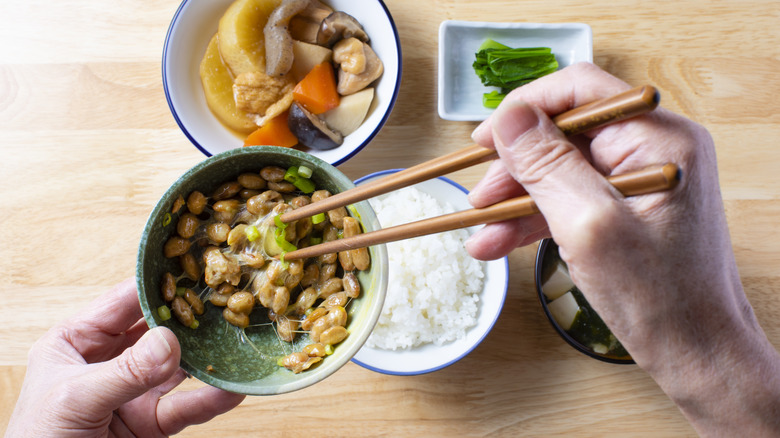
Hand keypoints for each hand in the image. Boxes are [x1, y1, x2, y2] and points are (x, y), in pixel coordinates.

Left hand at [5, 278, 244, 436]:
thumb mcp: (74, 398)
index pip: (122, 303)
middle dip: (190, 319)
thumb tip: (170, 342)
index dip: (155, 285)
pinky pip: (185, 407)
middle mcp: (108, 362)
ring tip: (236, 343)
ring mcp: (132, 393)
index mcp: (77, 342)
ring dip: (206, 359)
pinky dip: (210, 400)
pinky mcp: (150, 423)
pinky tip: (231, 389)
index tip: (192, 270)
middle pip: (157, 331)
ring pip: (177, 369)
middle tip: (225, 303)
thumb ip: (125, 372)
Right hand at [466, 62, 779, 435]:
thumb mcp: (589, 225)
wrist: (696, 353)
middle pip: (563, 135)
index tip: (483, 140)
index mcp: (658, 138)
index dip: (524, 110)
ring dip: (517, 200)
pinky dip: (535, 219)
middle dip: (515, 169)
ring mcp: (640, 179)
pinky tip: (499, 241)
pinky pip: (571, 199)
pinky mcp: (628, 207)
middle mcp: (653, 148)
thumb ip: (546, 165)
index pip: (579, 92)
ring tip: (481, 231)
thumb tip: (508, 117)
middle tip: (478, 198)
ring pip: (560, 171)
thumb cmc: (659, 298)